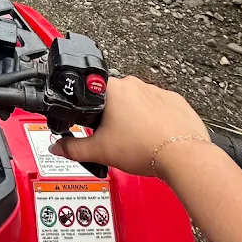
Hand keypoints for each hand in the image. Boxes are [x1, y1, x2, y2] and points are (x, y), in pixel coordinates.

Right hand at [49, 75, 208, 178]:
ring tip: (137, 141)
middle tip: (116, 138)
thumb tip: (57, 147)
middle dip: (113, 117)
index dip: (90, 112)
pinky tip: (155, 138)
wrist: (183, 157)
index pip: (91, 93)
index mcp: (113, 89)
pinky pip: (160, 108)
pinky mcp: (176, 101)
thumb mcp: (100, 151)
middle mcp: (135, 84)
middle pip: (115, 99)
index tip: (95, 126)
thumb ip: (74, 148)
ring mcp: (157, 91)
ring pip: (138, 103)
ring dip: (135, 118)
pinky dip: (156, 121)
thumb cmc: (145, 149)